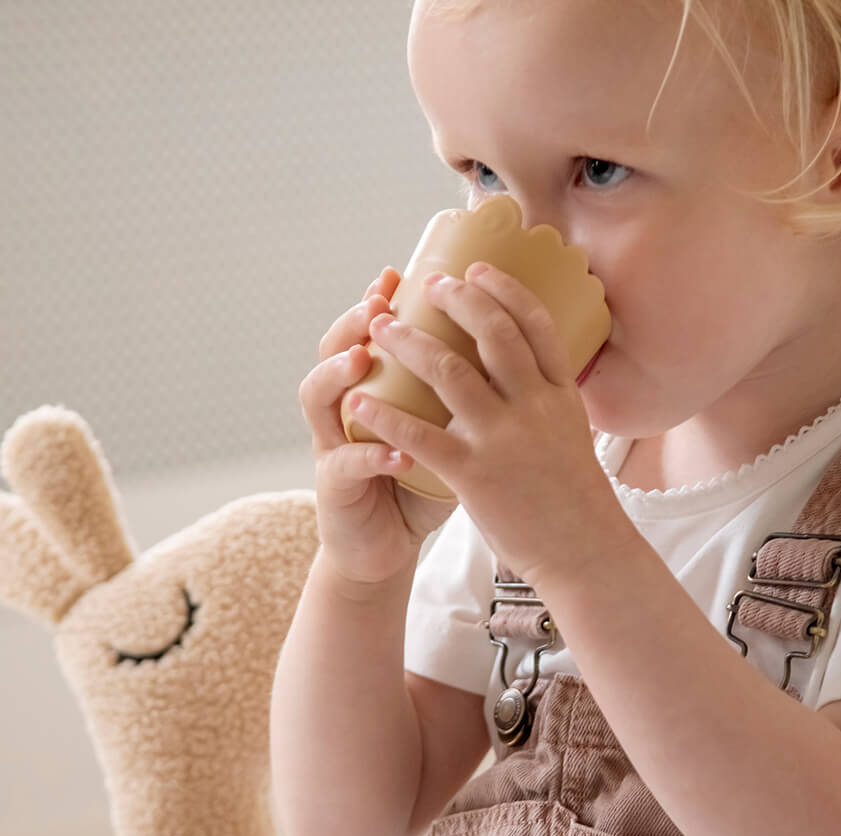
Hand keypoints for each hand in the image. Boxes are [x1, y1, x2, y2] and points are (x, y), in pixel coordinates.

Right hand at [297, 268, 456, 588]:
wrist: (385, 547)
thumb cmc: (419, 486)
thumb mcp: (442, 432)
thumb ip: (458, 395)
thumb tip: (514, 348)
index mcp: (374, 390)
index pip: (366, 334)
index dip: (376, 302)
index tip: (397, 274)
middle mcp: (345, 409)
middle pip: (333, 350)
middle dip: (353, 322)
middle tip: (377, 304)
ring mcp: (333, 446)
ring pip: (318, 397)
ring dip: (340, 373)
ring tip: (364, 359)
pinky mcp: (335, 489)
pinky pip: (347, 464)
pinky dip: (371, 454)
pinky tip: (396, 452)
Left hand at [344, 263, 635, 587]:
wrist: (585, 553)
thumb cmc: (577, 500)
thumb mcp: (573, 436)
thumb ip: (548, 402)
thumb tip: (530, 373)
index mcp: (561, 395)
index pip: (535, 325)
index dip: (503, 290)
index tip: (477, 270)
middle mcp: (535, 408)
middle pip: (493, 333)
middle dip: (455, 300)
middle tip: (426, 285)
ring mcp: (504, 440)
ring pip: (449, 372)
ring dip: (409, 342)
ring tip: (382, 327)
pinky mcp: (475, 476)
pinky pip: (420, 435)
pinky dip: (385, 415)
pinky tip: (361, 400)